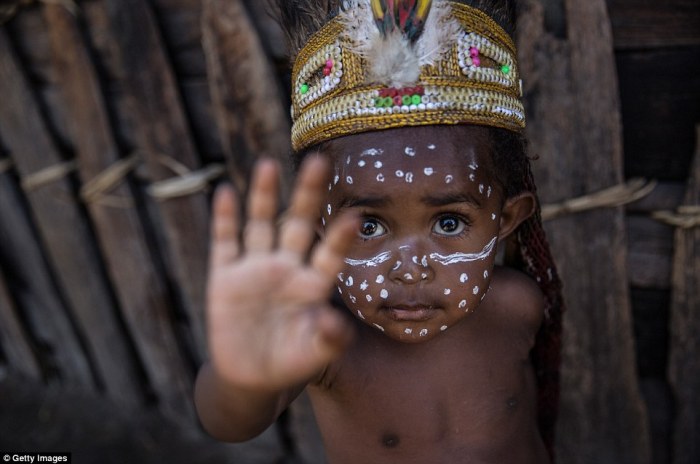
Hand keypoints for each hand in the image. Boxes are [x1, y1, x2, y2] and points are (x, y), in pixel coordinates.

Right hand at [206, 157, 356, 391]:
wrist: (250, 377)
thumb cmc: (291, 362)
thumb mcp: (315, 354)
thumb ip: (329, 339)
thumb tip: (336, 323)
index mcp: (313, 285)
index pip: (329, 255)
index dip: (339, 237)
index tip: (355, 216)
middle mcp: (286, 269)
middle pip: (298, 225)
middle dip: (307, 195)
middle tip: (318, 161)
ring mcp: (255, 269)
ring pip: (261, 225)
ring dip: (264, 196)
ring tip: (269, 164)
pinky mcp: (225, 278)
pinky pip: (225, 243)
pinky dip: (224, 219)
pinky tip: (226, 192)